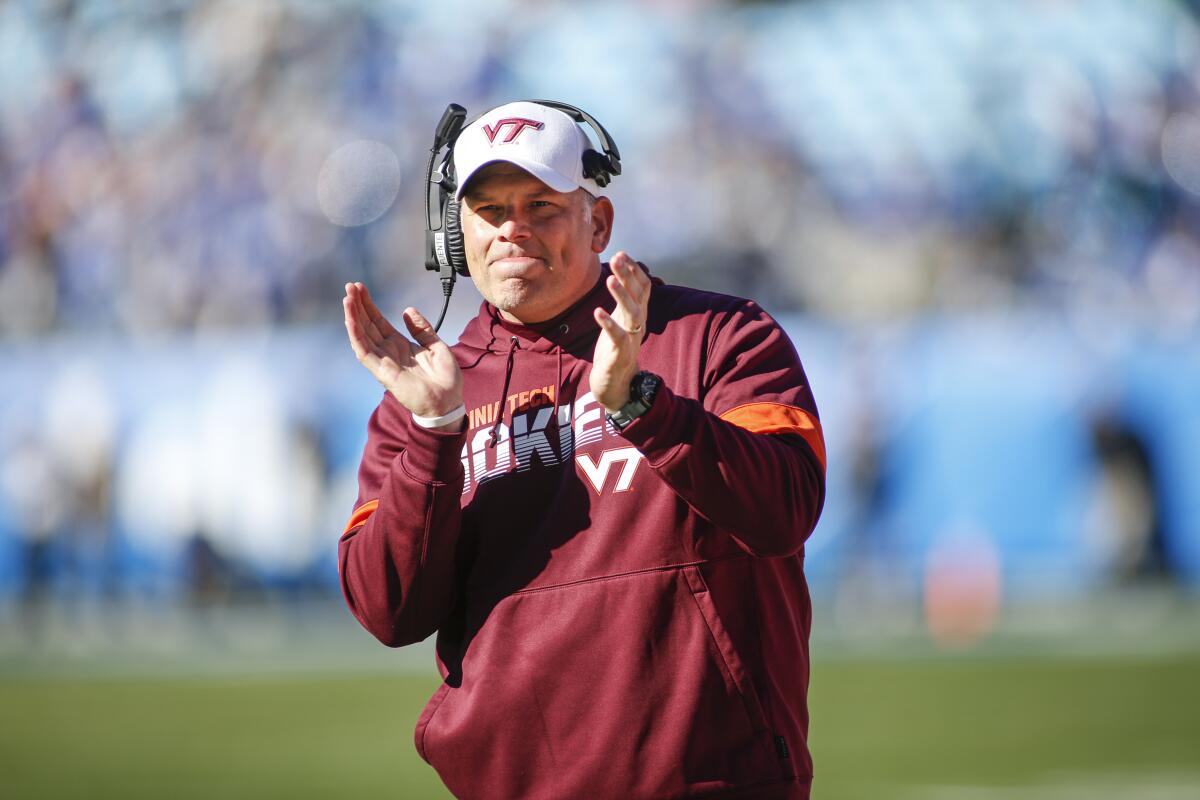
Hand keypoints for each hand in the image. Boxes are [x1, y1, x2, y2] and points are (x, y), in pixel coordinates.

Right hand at [343, 282, 463, 426]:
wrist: (448, 402)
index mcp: (401, 345)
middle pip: (368, 325)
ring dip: (353, 316)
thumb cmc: (445, 380)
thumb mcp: (437, 346)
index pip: (379, 322)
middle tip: (350, 286)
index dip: (370, 305)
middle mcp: (389, 352)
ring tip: (347, 298)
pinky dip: (356, 335)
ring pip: (362, 335)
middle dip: (358, 306)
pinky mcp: (382, 372)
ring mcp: (384, 362)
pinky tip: (350, 320)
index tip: (361, 288)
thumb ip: (422, 329)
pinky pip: (365, 352)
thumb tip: (408, 310)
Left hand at [591, 252, 650, 412]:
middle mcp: (638, 324)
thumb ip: (624, 299)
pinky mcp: (619, 353)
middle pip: (638, 296)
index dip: (634, 270)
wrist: (617, 383)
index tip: (623, 254)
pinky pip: (617, 336)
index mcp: (638, 314)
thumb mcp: (622, 320)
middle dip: (628, 275)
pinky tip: (597, 311)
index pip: (643, 287)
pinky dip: (608, 324)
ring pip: (631, 313)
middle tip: (618, 257)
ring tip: (610, 279)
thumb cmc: (617, 347)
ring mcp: (631, 338)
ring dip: (622, 296)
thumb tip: (621, 271)